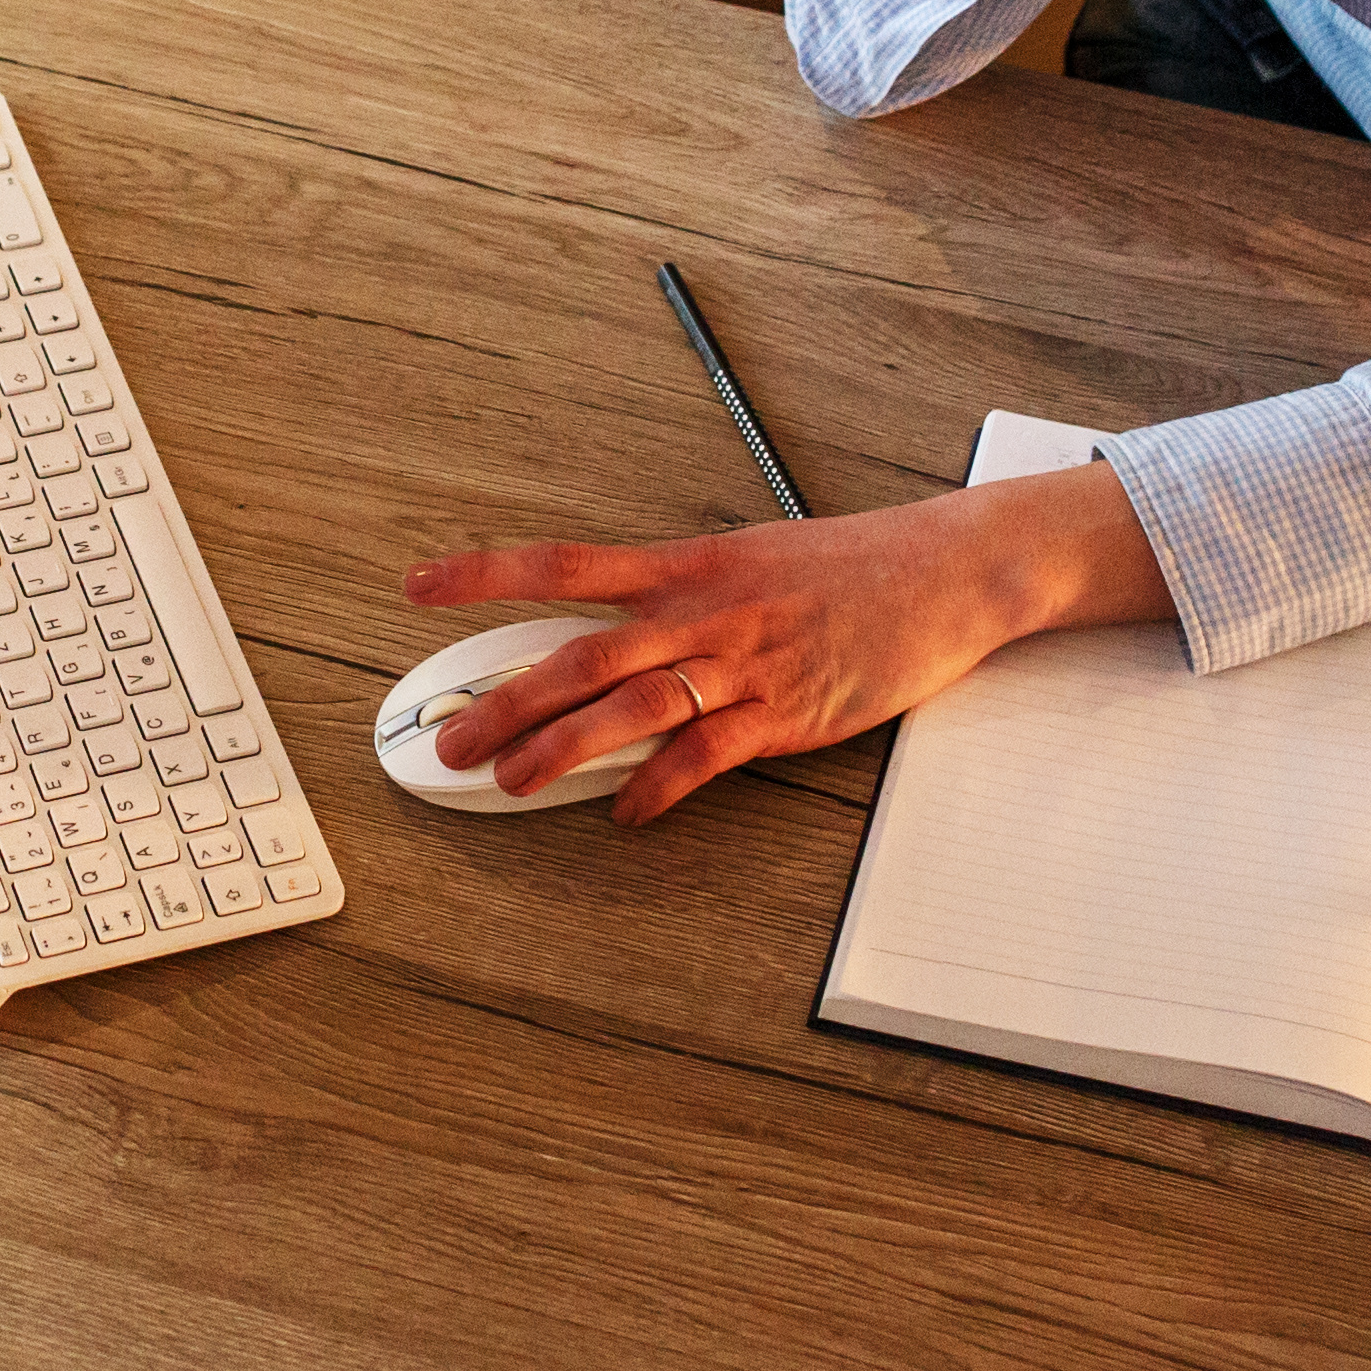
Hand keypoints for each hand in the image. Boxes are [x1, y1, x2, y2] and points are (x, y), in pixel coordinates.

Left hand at [400, 464, 1169, 822]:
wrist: (949, 570)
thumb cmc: (854, 565)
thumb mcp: (753, 557)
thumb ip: (682, 592)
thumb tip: (614, 622)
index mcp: (690, 563)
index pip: (567, 564)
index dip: (487, 574)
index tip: (420, 586)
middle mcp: (706, 610)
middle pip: (584, 654)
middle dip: (506, 700)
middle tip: (448, 738)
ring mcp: (747, 663)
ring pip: (633, 707)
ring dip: (563, 748)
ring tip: (508, 782)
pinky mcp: (789, 714)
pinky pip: (708, 755)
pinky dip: (659, 788)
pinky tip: (626, 813)